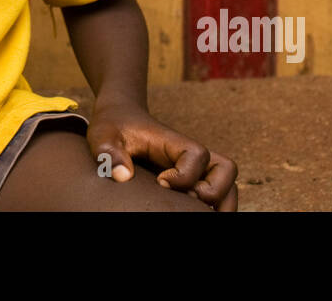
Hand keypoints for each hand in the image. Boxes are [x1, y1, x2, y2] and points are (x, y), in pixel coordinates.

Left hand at [89, 98, 238, 210]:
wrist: (120, 116)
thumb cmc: (113, 126)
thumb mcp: (103, 136)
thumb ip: (109, 153)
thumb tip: (123, 176)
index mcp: (173, 142)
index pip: (198, 155)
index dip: (184, 174)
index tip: (160, 182)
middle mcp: (190, 155)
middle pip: (226, 169)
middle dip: (214, 191)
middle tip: (186, 202)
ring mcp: (194, 168)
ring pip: (228, 184)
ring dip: (222, 203)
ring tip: (198, 215)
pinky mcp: (190, 179)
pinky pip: (217, 193)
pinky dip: (214, 206)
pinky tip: (192, 213)